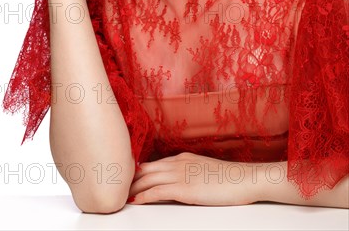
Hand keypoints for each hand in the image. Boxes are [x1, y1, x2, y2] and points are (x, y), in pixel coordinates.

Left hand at [128, 152, 259, 205]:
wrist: (243, 179)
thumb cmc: (227, 178)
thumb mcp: (203, 171)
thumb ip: (187, 173)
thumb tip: (175, 183)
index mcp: (182, 158)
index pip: (152, 164)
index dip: (136, 172)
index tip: (125, 179)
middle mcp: (178, 162)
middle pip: (146, 170)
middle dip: (129, 179)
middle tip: (115, 187)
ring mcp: (181, 174)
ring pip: (148, 179)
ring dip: (132, 188)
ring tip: (120, 195)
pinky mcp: (185, 188)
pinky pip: (158, 191)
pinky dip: (144, 196)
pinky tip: (136, 201)